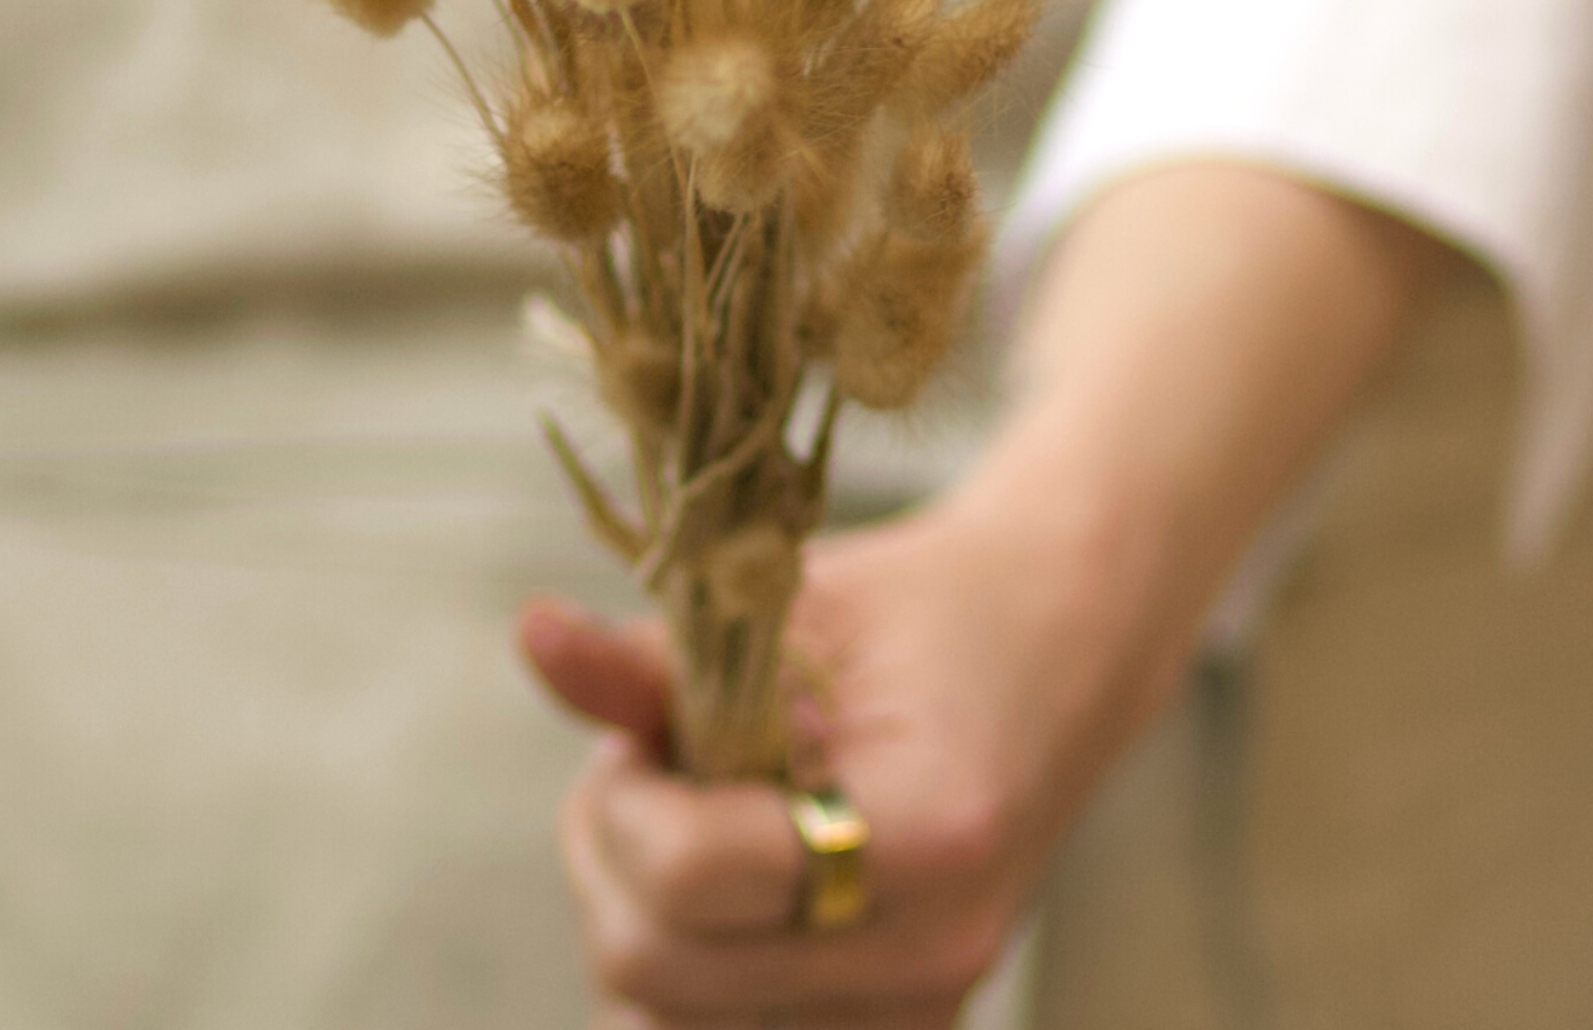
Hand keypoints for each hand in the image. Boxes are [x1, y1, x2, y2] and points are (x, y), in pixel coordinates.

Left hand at [522, 162, 1452, 1027]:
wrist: (1060, 644)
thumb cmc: (924, 608)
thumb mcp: (789, 605)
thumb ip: (652, 655)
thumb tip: (531, 635)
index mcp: (925, 826)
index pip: (686, 875)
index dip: (620, 797)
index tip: (637, 731)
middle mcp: (932, 947)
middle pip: (657, 976)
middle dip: (608, 858)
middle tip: (643, 764)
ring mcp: (925, 1006)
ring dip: (639, 923)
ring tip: (680, 819)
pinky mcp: (912, 1028)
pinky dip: (697, 973)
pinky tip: (721, 884)